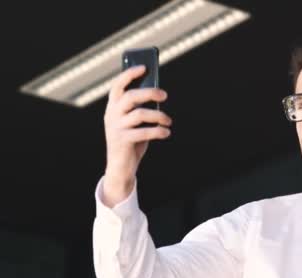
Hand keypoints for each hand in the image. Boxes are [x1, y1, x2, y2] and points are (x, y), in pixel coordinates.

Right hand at [102, 65, 171, 203]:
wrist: (120, 166)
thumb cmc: (131, 139)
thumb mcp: (134, 122)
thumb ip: (141, 108)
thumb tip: (157, 93)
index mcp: (112, 107)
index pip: (117, 86)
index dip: (129, 74)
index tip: (144, 67)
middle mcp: (111, 115)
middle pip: (131, 96)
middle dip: (150, 93)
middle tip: (165, 95)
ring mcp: (116, 127)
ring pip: (140, 114)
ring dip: (159, 116)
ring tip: (169, 121)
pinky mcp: (122, 140)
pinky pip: (144, 132)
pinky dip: (158, 131)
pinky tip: (166, 132)